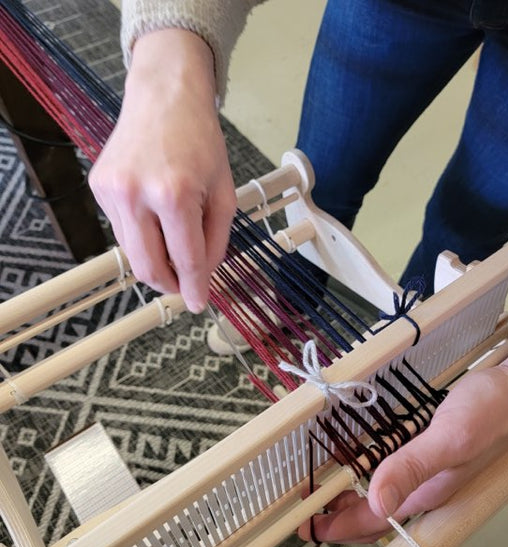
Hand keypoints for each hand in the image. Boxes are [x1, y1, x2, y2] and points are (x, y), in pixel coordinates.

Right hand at [89, 30, 236, 312]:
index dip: (194, 287)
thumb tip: (203, 275)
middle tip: (185, 286)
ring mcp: (112, 192)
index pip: (186, 259)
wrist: (165, 97)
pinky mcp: (99, 188)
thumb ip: (216, 240)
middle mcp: (136, 195)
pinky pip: (122, 231)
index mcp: (174, 195)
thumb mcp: (225, 192)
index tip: (197, 303)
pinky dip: (143, 237)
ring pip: (133, 253)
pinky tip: (156, 220)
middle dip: (170, 285)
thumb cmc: (202, 142)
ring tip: (176, 251)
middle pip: (149, 267)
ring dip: (156, 262)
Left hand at [298, 318, 507, 543]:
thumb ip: (412, 469)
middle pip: (376, 513)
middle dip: (341, 516)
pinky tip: (361, 457)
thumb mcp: (447, 439)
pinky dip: (371, 469)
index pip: (375, 523)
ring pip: (383, 492)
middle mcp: (426, 486)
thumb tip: (378, 504)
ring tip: (326, 489)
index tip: (306, 526)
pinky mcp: (430, 447)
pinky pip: (393, 468)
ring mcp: (430, 468)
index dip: (339, 529)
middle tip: (309, 506)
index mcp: (428, 492)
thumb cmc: (488, 413)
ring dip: (354, 495)